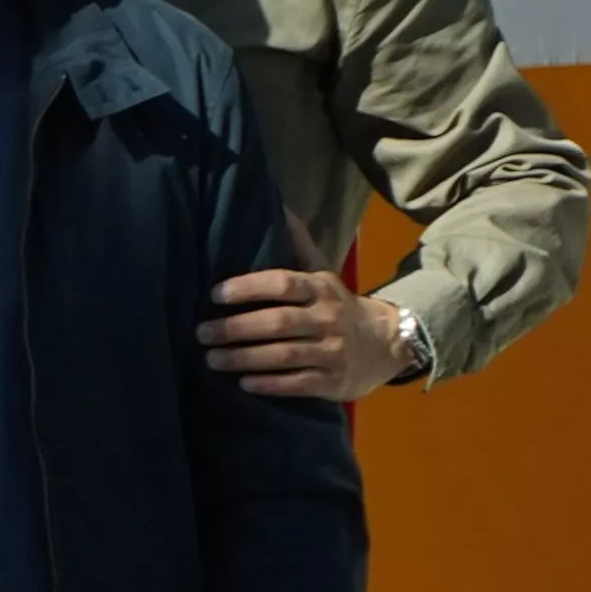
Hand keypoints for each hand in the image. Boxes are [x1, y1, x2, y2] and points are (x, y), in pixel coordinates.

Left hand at [196, 267, 415, 399]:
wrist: (389, 343)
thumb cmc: (339, 306)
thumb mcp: (323, 274)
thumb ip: (298, 246)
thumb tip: (277, 207)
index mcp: (321, 289)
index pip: (283, 283)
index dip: (248, 287)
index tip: (215, 293)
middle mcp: (327, 318)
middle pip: (277, 322)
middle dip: (235, 328)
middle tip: (201, 333)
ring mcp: (332, 351)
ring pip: (283, 355)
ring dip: (244, 358)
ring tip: (211, 359)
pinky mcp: (333, 381)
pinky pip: (297, 383)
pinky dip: (269, 384)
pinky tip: (242, 383)